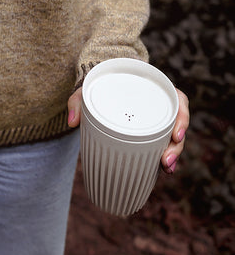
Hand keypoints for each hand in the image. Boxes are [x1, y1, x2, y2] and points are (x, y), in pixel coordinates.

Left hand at [67, 85, 189, 173]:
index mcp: (153, 88)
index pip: (178, 100)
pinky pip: (163, 143)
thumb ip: (77, 101)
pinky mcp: (151, 130)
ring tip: (166, 168)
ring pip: (173, 137)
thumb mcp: (88, 88)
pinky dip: (163, 155)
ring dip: (173, 154)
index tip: (176, 134)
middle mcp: (160, 103)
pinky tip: (162, 170)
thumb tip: (71, 123)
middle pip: (178, 124)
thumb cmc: (99, 84)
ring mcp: (156, 119)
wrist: (100, 84)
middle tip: (166, 161)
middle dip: (177, 146)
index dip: (182, 118)